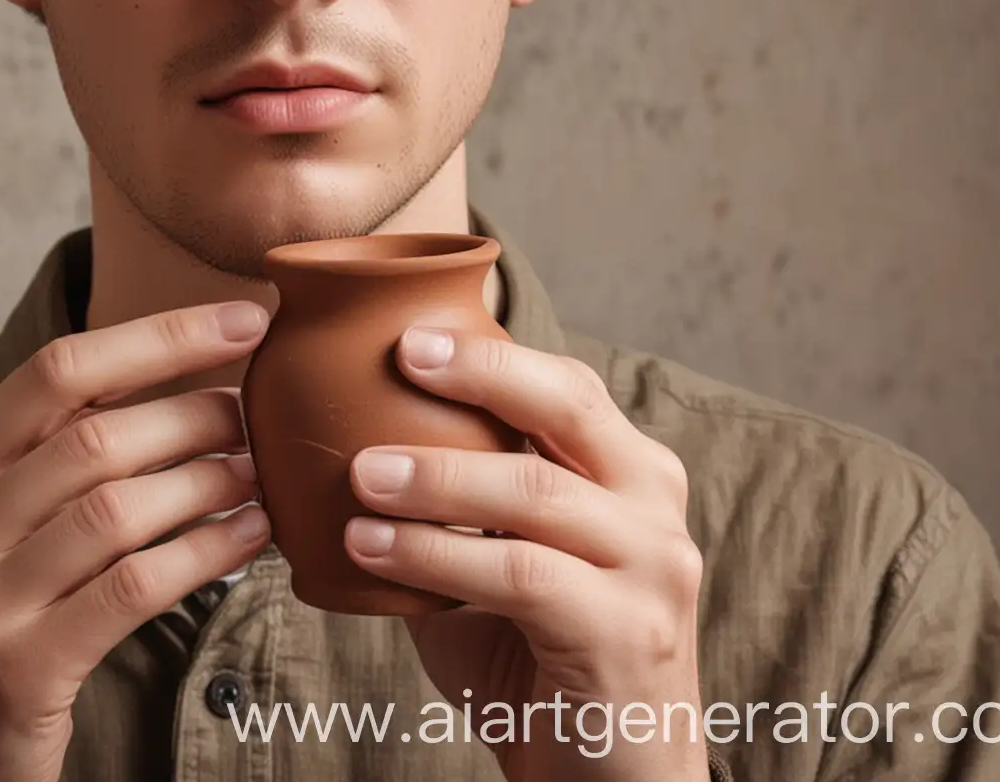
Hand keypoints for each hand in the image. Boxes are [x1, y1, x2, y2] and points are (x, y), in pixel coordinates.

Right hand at [0, 301, 271, 781]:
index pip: (56, 371)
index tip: (242, 319)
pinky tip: (250, 535)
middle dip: (193, 412)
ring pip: (117, 507)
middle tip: (257, 410)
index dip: (158, 336)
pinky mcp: (18, 670)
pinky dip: (205, 552)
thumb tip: (183, 379)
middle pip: (94, 435)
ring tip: (259, 470)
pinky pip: (133, 588)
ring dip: (207, 479)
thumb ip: (53, 465)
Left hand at [344, 329, 708, 781]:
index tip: (409, 336)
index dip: (490, 357)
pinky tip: (372, 548)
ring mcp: (651, 569)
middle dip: (482, 374)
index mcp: (630, 474)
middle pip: (568, 408)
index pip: (565, 387)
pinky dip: (435, 554)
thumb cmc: (543, 663)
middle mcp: (654, 507)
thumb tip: (345, 447)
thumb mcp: (502, 564)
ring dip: (435, 478)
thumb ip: (456, 508)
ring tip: (359, 475)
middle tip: (401, 358)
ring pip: (534, 492)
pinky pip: (518, 574)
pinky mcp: (627, 633)